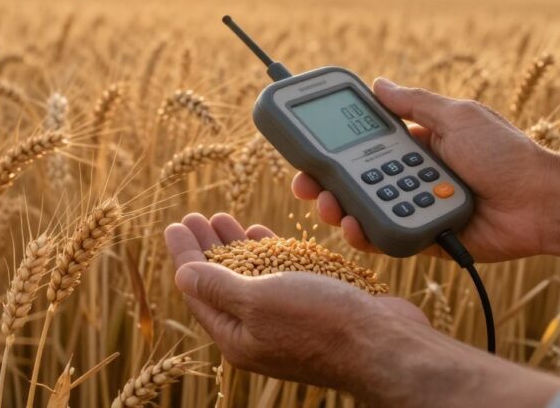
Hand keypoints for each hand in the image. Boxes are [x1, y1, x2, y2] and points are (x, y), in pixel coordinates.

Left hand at [164, 212, 427, 393]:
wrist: (384, 343)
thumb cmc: (321, 323)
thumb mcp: (258, 300)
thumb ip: (217, 287)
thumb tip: (182, 274)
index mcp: (237, 336)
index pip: (197, 290)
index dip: (184, 254)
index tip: (175, 223)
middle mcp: (258, 332)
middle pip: (221, 283)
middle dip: (206, 247)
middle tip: (196, 216)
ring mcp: (286, 320)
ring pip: (250, 277)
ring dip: (234, 247)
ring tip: (222, 219)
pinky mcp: (313, 307)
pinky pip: (278, 276)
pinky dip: (266, 253)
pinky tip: (260, 235)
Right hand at [292, 78, 552, 261]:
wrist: (541, 202)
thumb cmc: (506, 154)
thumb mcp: (458, 116)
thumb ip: (415, 103)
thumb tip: (379, 83)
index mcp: (416, 145)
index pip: (362, 144)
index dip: (333, 146)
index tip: (306, 146)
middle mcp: (409, 177)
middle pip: (354, 181)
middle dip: (323, 183)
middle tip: (304, 185)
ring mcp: (413, 208)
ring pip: (363, 210)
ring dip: (339, 208)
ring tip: (329, 206)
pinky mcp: (421, 239)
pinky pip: (385, 238)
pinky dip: (366, 234)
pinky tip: (353, 226)